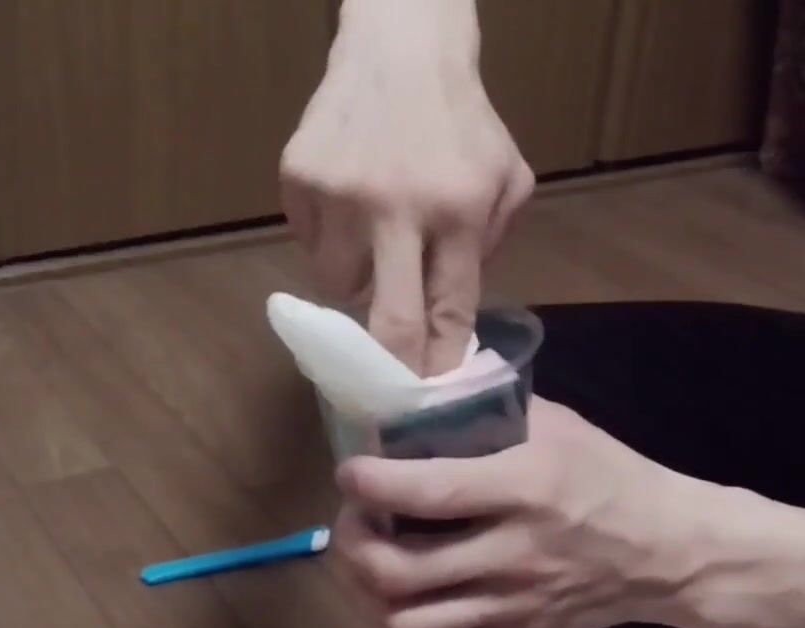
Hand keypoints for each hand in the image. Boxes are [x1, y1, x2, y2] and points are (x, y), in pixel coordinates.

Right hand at [280, 0, 533, 374]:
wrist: (399, 52)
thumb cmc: (462, 123)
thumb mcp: (506, 177)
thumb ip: (490, 245)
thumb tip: (455, 315)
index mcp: (457, 211)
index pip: (448, 310)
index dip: (439, 362)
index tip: (432, 398)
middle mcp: (395, 208)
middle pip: (388, 321)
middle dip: (391, 369)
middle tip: (388, 394)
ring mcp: (338, 195)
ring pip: (337, 285)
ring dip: (357, 281)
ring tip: (373, 244)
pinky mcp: (298, 180)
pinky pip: (309, 243)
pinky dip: (328, 239)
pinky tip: (348, 205)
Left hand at [331, 398, 713, 627]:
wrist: (672, 551)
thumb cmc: (609, 476)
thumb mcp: (557, 425)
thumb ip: (491, 407)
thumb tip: (423, 390)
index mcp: (523, 489)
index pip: (428, 491)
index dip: (371, 482)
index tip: (351, 470)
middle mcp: (512, 554)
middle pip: (401, 570)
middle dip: (355, 542)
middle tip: (354, 518)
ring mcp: (513, 606)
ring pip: (410, 623)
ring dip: (372, 594)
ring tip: (372, 562)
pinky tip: (405, 611)